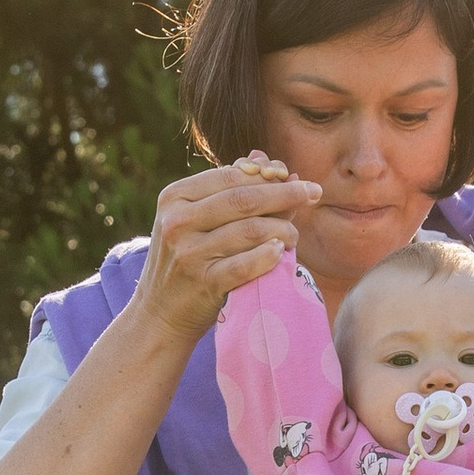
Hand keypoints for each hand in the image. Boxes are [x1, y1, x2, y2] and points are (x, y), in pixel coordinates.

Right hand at [130, 155, 318, 349]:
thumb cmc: (185, 259)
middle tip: (314, 192)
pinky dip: (268, 256)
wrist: (159, 313)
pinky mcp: (204, 282)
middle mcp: (178, 221)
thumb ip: (228, 189)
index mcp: (174, 197)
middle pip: (244, 199)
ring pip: (251, 230)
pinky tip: (281, 252)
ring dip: (282, 229)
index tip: (296, 176)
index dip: (267, 174)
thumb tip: (267, 160)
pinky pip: (246, 265)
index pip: (230, 176)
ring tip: (294, 235)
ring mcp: (189, 253)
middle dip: (285, 193)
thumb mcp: (194, 220)